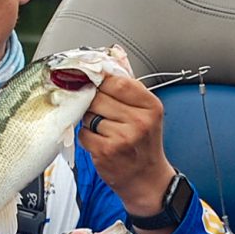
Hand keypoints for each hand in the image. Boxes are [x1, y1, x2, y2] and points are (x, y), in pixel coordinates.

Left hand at [78, 74, 176, 231]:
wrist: (147, 180)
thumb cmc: (144, 143)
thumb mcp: (146, 112)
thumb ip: (128, 84)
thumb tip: (114, 53)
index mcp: (150, 106)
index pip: (117, 81)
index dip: (100, 79)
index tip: (93, 80)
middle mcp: (139, 121)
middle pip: (98, 97)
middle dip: (93, 102)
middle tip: (99, 111)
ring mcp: (122, 138)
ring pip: (89, 115)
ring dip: (90, 120)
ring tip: (104, 129)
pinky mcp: (106, 152)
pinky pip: (84, 134)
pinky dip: (87, 137)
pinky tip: (100, 142)